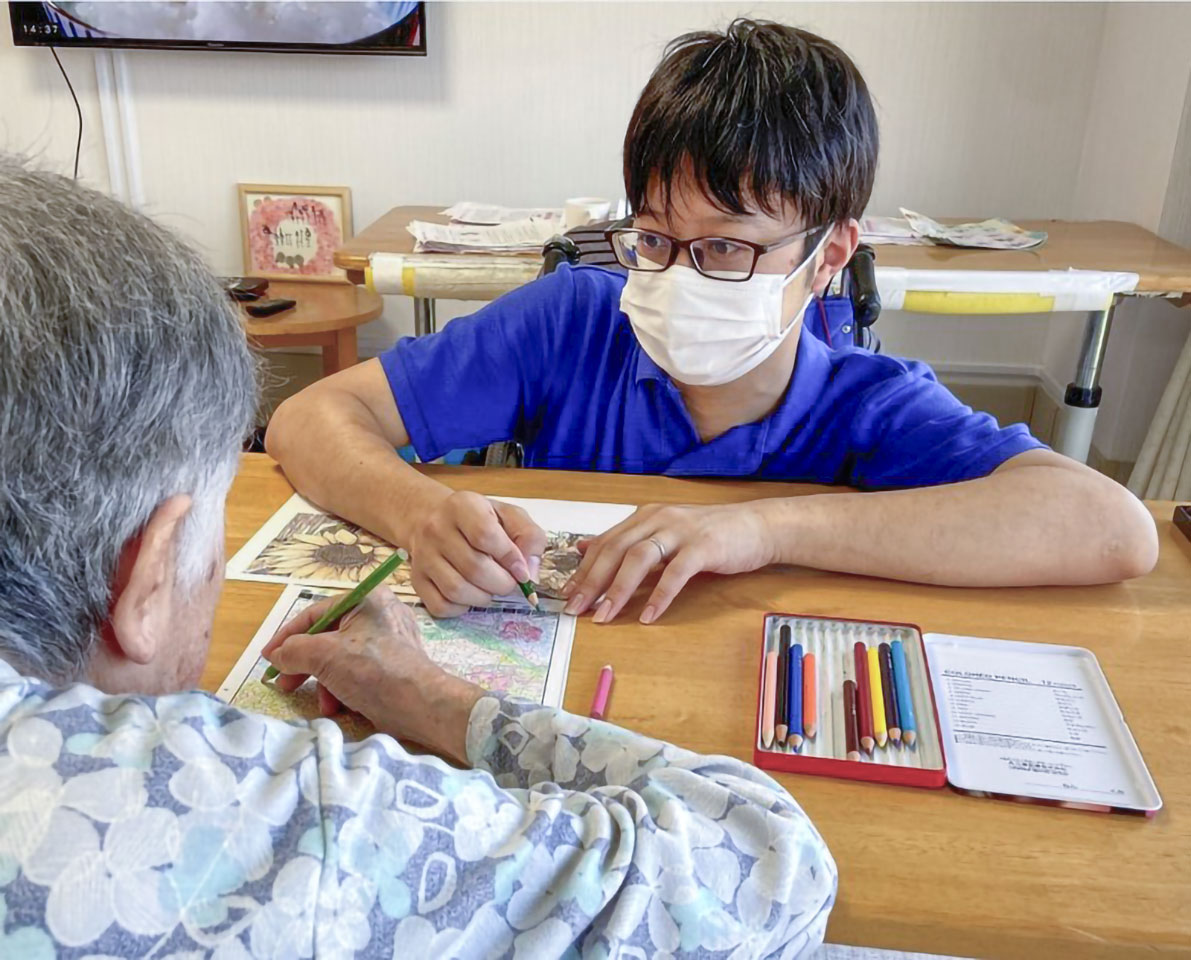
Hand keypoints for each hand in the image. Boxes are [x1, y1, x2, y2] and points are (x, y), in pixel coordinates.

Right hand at [261, 588, 482, 763]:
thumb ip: (295, 651)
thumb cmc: (375, 671)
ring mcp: (389, 641)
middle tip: (285, 684)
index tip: (268, 658)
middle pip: (327, 637)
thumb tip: (278, 656)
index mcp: (367, 599)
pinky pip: (358, 672)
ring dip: (325, 683)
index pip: (316, 613)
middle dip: (306, 665)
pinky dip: (344, 688)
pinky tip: (339, 707)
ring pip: (340, 658)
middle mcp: (380, 614)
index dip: (287, 636)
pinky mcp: (393, 665)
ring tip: (323, 703)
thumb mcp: (326, 656)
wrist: (422, 706)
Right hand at [408, 490, 547, 616]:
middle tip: (509, 582)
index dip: (509, 558)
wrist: (432, 519)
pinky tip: (470, 595)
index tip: (522, 571)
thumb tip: (529, 574)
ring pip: (456, 590)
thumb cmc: (479, 519)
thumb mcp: (510, 516)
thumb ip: (529, 538)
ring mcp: (422, 556)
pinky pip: (440, 606)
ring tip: (491, 588)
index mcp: (462, 506)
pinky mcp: (416, 579)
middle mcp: (436, 529)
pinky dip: (462, 608)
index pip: (485, 536)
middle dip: (502, 583)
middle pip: (474, 568)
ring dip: (483, 597)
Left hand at [562, 502, 777, 623]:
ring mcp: (681, 531)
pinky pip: (676, 573)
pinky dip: (659, 595)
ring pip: (639, 559)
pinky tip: (649, 616)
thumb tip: (583, 547)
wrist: (756, 527)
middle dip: (591, 581)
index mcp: (645, 516)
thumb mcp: (662, 532)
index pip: (605, 543)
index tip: (566, 595)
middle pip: (615, 550)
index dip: (583, 570)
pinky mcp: (704, 547)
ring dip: (618, 589)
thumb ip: (627, 540)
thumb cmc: (709, 534)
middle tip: (576, 609)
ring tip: (604, 616)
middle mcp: (658, 518)